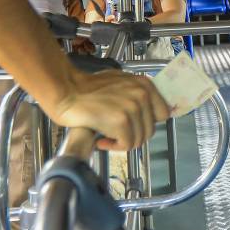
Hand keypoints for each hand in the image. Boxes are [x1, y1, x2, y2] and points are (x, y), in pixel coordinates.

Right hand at [46, 67, 170, 151]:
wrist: (66, 92)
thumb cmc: (87, 89)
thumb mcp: (118, 83)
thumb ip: (135, 94)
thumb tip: (148, 112)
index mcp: (144, 84)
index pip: (163, 113)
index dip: (147, 123)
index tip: (133, 126)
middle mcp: (141, 94)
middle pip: (150, 130)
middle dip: (132, 135)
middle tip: (114, 132)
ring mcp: (133, 107)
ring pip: (139, 140)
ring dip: (121, 142)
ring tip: (105, 134)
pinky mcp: (122, 121)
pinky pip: (127, 145)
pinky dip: (113, 147)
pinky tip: (101, 140)